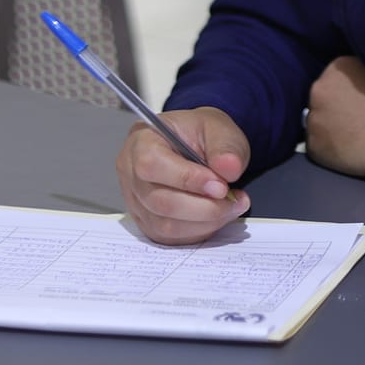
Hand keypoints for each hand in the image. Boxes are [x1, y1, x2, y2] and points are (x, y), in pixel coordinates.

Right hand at [114, 107, 250, 244]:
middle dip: (204, 207)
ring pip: (165, 225)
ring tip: (231, 206)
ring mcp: (136, 202)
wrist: (194, 146)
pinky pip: (171, 237)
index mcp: (141, 142)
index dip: (188, 179)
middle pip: (159, 202)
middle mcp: (131, 174)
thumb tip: (229, 168)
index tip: (221, 186)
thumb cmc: (199, 134)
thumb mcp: (218, 127)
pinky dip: (198, 231)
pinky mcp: (147, 223)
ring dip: (205, 222)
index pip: (153, 165)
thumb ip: (225, 145)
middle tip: (233, 199)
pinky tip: (217, 216)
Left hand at [306, 55, 364, 182]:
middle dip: (332, 107)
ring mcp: (313, 118)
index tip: (358, 101)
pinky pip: (317, 146)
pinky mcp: (313, 145)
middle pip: (320, 98)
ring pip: (317, 122)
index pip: (333, 78)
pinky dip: (328, 148)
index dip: (345, 91)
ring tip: (351, 136)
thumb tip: (354, 83)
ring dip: (328, 128)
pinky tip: (347, 150)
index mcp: (337, 67)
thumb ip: (359, 74)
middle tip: (353, 119)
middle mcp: (318, 89)